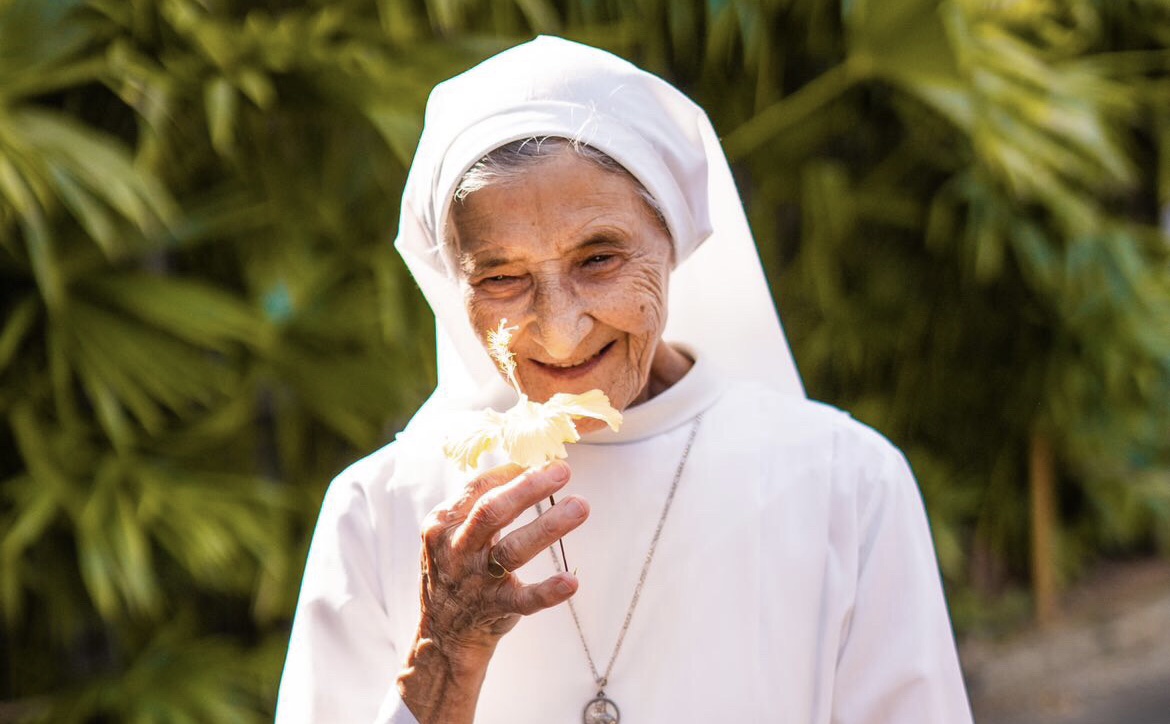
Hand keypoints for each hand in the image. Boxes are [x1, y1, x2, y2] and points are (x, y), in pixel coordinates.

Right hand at [398, 461, 587, 722]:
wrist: (442, 633)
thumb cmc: (459, 568)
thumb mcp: (455, 533)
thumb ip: (480, 505)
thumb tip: (526, 466)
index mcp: (443, 524)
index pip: (477, 488)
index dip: (511, 472)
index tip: (543, 458)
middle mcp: (455, 549)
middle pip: (492, 512)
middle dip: (529, 488)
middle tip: (563, 471)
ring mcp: (474, 581)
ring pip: (512, 551)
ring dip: (548, 527)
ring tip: (581, 506)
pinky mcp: (493, 608)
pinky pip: (524, 600)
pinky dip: (548, 591)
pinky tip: (571, 581)